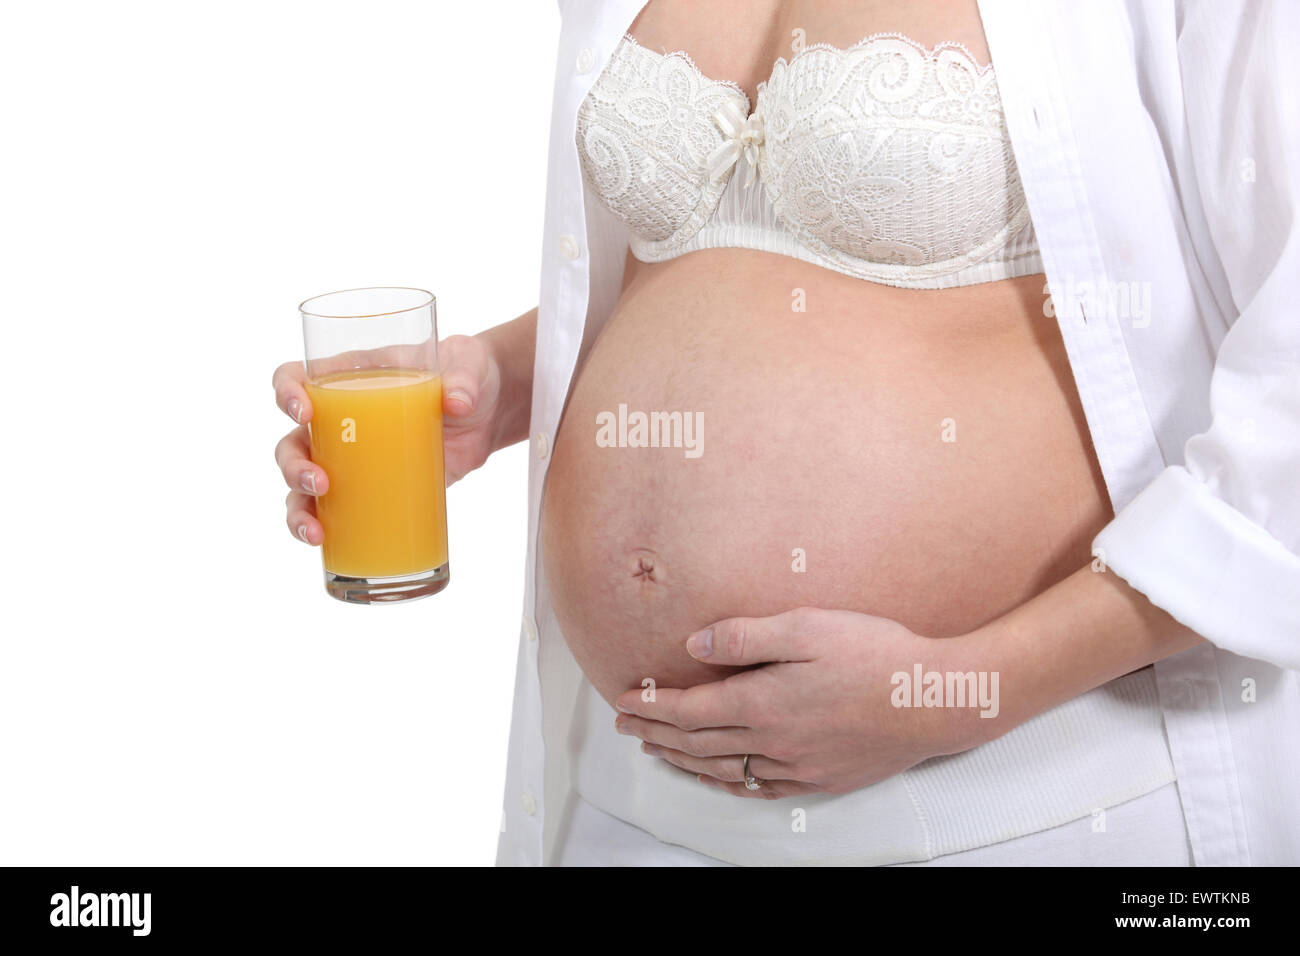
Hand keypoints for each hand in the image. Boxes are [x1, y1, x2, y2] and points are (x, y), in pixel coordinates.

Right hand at [271, 334, 503, 544]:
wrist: (488, 413)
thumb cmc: (468, 375)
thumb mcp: (469, 366)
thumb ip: (464, 380)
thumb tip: (459, 403)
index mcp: (348, 378)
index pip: (294, 377)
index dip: (286, 393)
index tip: (303, 412)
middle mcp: (338, 419)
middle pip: (293, 442)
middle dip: (294, 466)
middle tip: (320, 483)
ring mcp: (352, 457)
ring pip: (302, 483)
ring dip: (298, 508)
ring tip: (316, 531)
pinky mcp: (373, 487)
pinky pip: (332, 509)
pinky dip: (321, 526)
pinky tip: (323, 544)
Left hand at [613, 607, 985, 798]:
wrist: (935, 700)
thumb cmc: (875, 654)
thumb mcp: (806, 626)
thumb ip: (744, 635)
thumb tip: (693, 645)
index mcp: (763, 701)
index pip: (689, 709)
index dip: (651, 706)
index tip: (623, 699)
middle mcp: (772, 741)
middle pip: (697, 742)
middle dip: (654, 733)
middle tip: (625, 725)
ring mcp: (797, 765)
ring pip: (723, 769)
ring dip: (683, 760)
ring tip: (657, 750)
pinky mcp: (821, 779)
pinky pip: (760, 788)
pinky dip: (728, 783)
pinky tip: (720, 777)